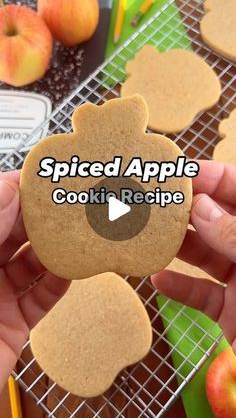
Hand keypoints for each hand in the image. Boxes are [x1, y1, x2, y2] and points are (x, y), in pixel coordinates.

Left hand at [0, 170, 69, 392]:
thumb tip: (11, 184)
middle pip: (19, 234)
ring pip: (34, 264)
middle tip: (72, 208)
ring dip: (57, 252)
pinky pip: (42, 298)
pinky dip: (59, 283)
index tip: (50, 181)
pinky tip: (72, 270)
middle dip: (46, 221)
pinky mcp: (14, 323)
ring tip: (78, 237)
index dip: (24, 193)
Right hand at [152, 160, 235, 351]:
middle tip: (151, 200)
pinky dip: (180, 287)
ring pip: (205, 255)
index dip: (210, 177)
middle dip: (184, 209)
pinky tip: (158, 278)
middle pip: (216, 220)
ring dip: (177, 246)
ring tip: (148, 235)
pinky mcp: (230, 313)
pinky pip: (201, 295)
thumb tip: (201, 207)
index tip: (177, 173)